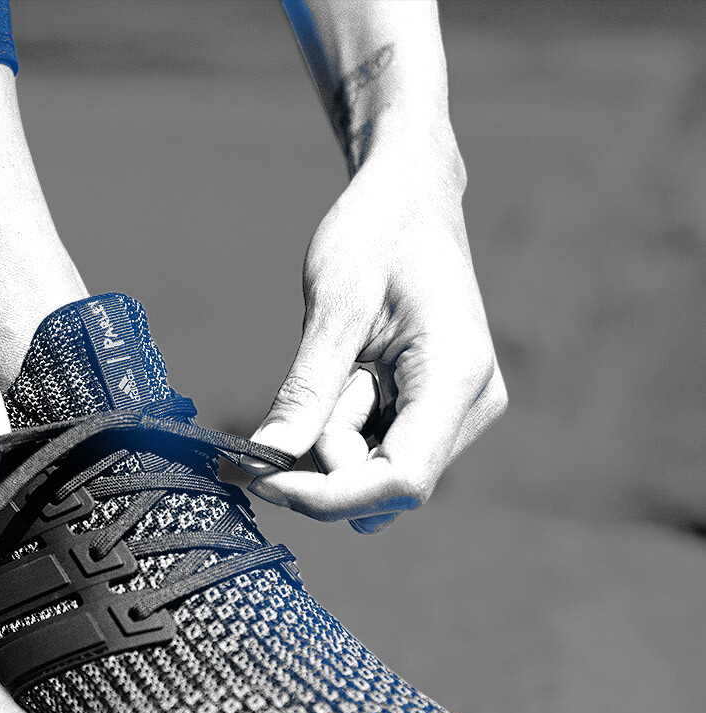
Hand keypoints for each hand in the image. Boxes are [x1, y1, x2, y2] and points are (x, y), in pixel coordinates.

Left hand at [241, 147, 505, 531]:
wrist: (409, 196)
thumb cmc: (375, 234)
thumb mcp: (333, 307)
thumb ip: (306, 391)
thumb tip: (265, 459)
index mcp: (458, 377)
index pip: (400, 480)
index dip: (329, 496)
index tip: (262, 479)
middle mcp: (471, 407)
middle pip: (383, 487)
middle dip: (327, 456)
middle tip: (321, 381)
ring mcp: (457, 413)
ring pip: (374, 474)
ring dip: (334, 438)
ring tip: (343, 366)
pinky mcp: (433, 413)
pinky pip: (375, 451)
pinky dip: (341, 430)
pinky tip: (346, 378)